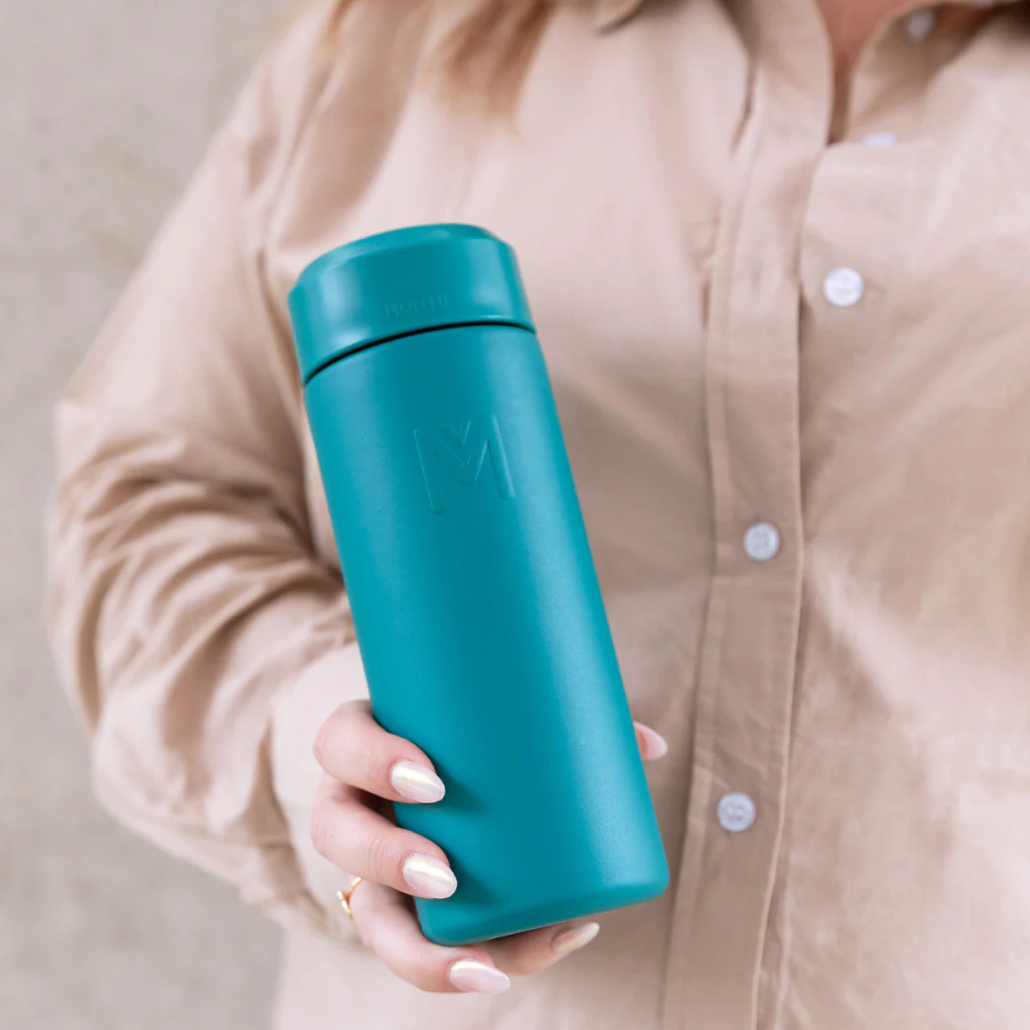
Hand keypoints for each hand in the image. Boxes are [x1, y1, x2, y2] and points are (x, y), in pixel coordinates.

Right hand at [310, 699, 667, 993]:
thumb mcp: (496, 717)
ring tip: (487, 959)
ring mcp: (371, 859)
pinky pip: (410, 943)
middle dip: (385, 860)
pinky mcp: (397, 902)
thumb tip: (650, 744)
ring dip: (415, 946)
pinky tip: (502, 974)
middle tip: (448, 875)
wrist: (430, 764)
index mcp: (365, 741)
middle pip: (338, 834)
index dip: (373, 763)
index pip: (340, 743)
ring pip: (366, 910)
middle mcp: (354, 801)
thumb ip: (569, 721)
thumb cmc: (466, 734)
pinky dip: (453, 965)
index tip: (434, 783)